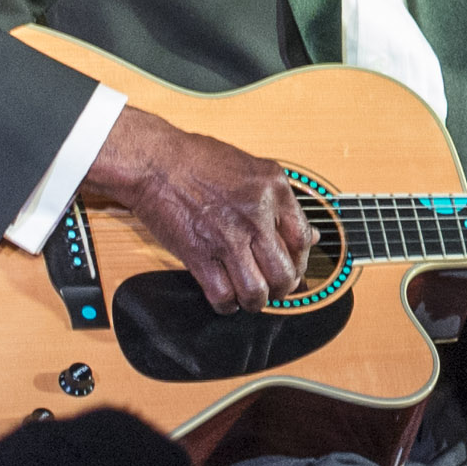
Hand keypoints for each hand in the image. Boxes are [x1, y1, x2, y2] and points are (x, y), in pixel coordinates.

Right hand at [86, 106, 312, 313]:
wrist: (154, 161)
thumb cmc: (198, 160)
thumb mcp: (253, 170)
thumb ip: (282, 202)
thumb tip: (312, 235)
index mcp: (274, 190)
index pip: (303, 239)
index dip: (301, 262)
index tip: (294, 269)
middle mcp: (256, 215)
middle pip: (284, 273)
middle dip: (283, 290)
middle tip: (275, 290)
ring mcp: (228, 237)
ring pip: (256, 291)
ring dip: (256, 302)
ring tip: (251, 298)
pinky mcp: (199, 254)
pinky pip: (222, 294)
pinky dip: (226, 304)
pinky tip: (226, 299)